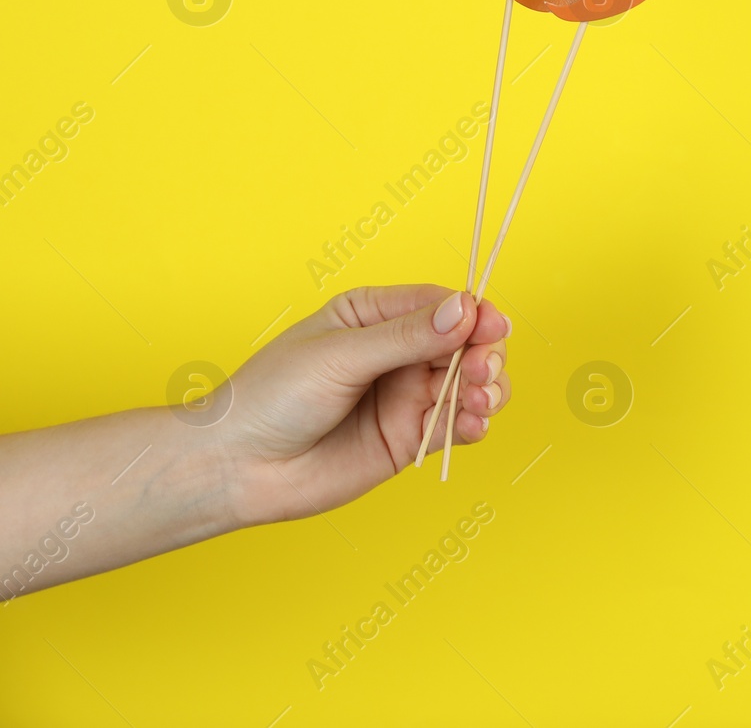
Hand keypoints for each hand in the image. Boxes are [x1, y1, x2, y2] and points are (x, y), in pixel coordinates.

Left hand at [219, 285, 512, 523]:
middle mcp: (397, 352)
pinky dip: (474, 423)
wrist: (238, 468)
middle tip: (479, 372)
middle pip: (465, 343)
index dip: (474, 314)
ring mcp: (406, 395)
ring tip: (478, 401)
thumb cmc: (271, 397)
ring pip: (469, 383)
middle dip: (484, 354)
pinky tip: (472, 425)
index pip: (441, 304)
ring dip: (487, 389)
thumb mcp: (339, 356)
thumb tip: (464, 311)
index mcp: (374, 315)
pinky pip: (457, 424)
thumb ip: (405, 337)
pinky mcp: (410, 437)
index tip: (492, 327)